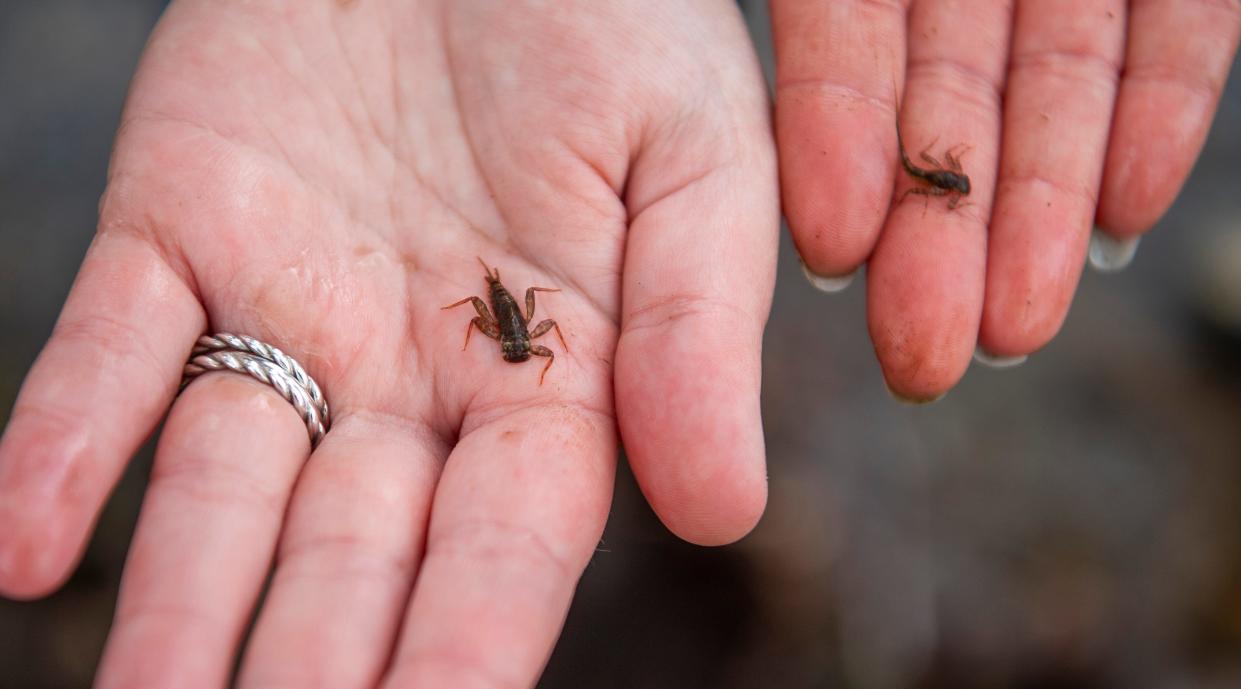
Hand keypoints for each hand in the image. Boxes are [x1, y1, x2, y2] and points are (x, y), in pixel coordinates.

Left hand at [0, 0, 775, 685]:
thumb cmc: (612, 15)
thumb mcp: (696, 154)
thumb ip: (695, 329)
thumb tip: (723, 510)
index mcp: (551, 377)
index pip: (507, 547)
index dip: (466, 647)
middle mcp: (410, 378)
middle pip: (350, 555)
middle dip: (311, 669)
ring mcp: (289, 308)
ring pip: (221, 489)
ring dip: (173, 607)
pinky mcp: (182, 224)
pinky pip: (111, 351)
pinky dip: (63, 444)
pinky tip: (23, 549)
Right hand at [772, 0, 1240, 399]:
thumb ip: (843, 13)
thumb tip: (810, 187)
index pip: (850, 27)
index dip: (840, 131)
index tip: (832, 250)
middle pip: (961, 90)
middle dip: (943, 229)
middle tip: (920, 357)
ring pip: (1062, 77)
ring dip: (1042, 208)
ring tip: (1015, 332)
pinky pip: (1185, 23)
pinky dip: (1168, 108)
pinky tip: (1129, 215)